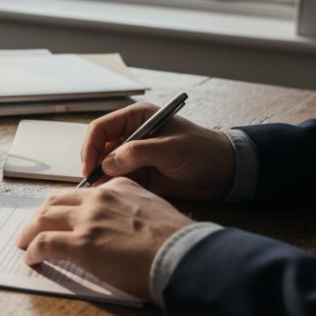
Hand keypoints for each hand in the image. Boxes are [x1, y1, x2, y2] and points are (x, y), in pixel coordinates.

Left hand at [16, 179, 192, 301]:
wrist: (184, 256)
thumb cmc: (178, 242)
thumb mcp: (155, 211)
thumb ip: (133, 211)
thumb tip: (126, 228)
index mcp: (118, 188)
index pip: (81, 194)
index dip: (66, 207)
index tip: (60, 218)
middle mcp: (99, 198)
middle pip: (56, 201)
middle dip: (42, 214)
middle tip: (34, 227)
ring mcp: (88, 220)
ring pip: (44, 218)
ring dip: (30, 230)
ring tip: (24, 242)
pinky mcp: (80, 243)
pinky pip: (44, 242)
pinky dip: (32, 249)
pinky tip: (30, 257)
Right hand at [82, 101, 234, 199]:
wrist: (226, 173)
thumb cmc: (203, 151)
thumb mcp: (171, 148)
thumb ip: (138, 153)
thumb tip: (107, 164)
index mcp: (136, 118)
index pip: (101, 129)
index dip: (90, 147)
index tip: (89, 168)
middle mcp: (131, 135)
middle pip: (99, 149)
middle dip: (94, 166)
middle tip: (93, 186)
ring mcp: (134, 156)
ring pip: (106, 167)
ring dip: (102, 180)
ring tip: (103, 194)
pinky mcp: (140, 175)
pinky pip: (118, 181)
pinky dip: (113, 189)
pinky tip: (115, 197)